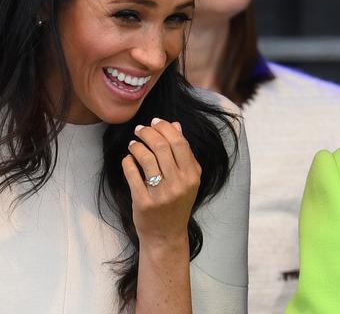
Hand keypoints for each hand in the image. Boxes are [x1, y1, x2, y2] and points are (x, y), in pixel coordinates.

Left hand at [122, 118, 201, 244]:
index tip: (155, 121)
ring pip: (146, 158)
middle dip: (148, 133)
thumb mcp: (187, 179)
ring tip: (134, 144)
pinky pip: (132, 174)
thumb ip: (183, 153)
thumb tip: (175, 125)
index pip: (179, 143)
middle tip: (140, 129)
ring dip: (137, 146)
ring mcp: (161, 194)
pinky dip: (128, 162)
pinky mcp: (144, 202)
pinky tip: (128, 159)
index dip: (165, 128)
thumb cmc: (177, 204)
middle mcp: (179, 184)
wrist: (166, 235)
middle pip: (162, 147)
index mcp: (192, 176)